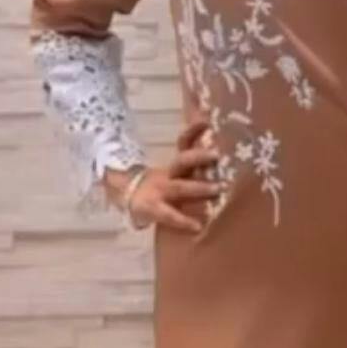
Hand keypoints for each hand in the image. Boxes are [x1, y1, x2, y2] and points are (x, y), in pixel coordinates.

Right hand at [103, 115, 223, 231]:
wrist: (129, 197)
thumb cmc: (163, 184)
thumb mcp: (179, 172)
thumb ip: (193, 156)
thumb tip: (209, 128)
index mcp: (176, 164)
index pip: (184, 142)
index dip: (194, 130)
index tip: (207, 121)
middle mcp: (168, 174)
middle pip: (182, 161)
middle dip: (199, 157)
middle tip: (217, 154)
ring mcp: (160, 192)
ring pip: (179, 187)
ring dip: (198, 187)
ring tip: (217, 189)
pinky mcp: (153, 210)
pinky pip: (171, 216)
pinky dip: (184, 221)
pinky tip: (198, 226)